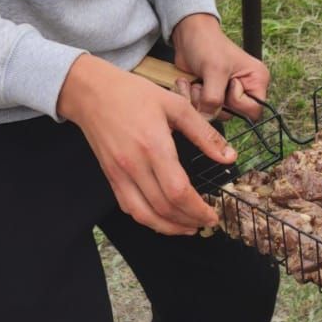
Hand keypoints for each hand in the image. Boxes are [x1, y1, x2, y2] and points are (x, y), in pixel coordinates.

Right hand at [58, 54, 235, 234]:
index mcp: (154, 146)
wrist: (92, 93)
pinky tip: (163, 218)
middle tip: (206, 222)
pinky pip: (129, 207)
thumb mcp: (176, 105)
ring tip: (188, 227)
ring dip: (169, 228)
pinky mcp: (111, 177)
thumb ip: (204, 134)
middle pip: (164, 207)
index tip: (213, 214)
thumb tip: (229, 157)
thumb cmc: (133, 94)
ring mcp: (119, 174)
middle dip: (189, 221)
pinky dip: (148, 219)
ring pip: (145, 215)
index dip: (198, 209)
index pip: (178, 191)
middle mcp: (134, 165)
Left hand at [169, 13, 270, 119]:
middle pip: (232, 114)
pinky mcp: (211, 95)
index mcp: (257, 80)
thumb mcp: (214, 69)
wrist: (188, 35)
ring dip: (199, 100)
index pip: (253, 110)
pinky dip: (191, 99)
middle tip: (205, 83)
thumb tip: (208, 115)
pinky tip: (189, 84)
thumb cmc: (208, 44)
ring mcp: (227, 94)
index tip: (226, 85)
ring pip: (214, 113)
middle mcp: (245, 89)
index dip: (236, 103)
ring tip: (196, 82)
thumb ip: (214, 97)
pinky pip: (202, 109)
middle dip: (213, 102)